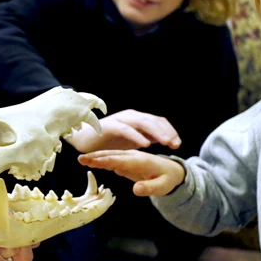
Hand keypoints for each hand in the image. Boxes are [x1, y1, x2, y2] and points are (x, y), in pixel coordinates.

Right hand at [66, 109, 180, 153]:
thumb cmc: (106, 141)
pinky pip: (126, 129)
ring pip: (142, 123)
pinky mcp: (110, 126)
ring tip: (166, 142)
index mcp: (137, 119)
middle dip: (166, 132)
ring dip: (156, 132)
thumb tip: (162, 140)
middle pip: (153, 121)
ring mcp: (120, 120)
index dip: (169, 131)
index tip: (178, 144)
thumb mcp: (130, 141)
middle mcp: (130, 116)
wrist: (83, 140)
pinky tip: (145, 144)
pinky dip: (137, 136)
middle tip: (175, 144)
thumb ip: (144, 138)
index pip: (158, 122)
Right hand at [79, 149, 184, 196]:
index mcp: (141, 160)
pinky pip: (112, 160)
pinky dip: (101, 161)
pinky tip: (91, 163)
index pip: (121, 160)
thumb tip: (135, 190)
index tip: (93, 161)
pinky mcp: (126, 162)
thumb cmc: (168, 179)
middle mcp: (133, 156)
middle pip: (112, 155)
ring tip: (81, 159)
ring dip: (96, 157)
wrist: (172, 171)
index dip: (106, 161)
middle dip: (96, 156)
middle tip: (80, 158)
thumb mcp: (163, 186)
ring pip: (110, 156)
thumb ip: (149, 188)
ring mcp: (129, 158)